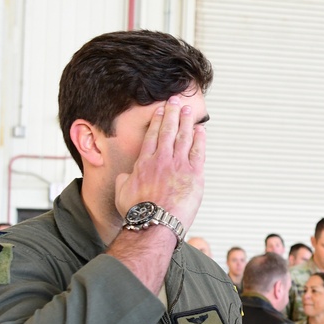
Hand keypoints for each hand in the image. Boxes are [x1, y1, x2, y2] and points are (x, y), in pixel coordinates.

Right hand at [114, 97, 206, 229]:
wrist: (155, 223)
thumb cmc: (138, 213)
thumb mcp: (121, 193)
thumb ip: (124, 180)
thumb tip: (125, 176)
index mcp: (144, 163)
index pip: (152, 135)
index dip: (157, 120)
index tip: (161, 110)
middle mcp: (162, 160)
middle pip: (168, 130)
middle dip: (172, 113)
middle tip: (175, 100)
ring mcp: (179, 166)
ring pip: (183, 137)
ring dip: (186, 121)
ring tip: (189, 110)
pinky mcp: (194, 175)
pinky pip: (198, 152)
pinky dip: (200, 139)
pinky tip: (201, 130)